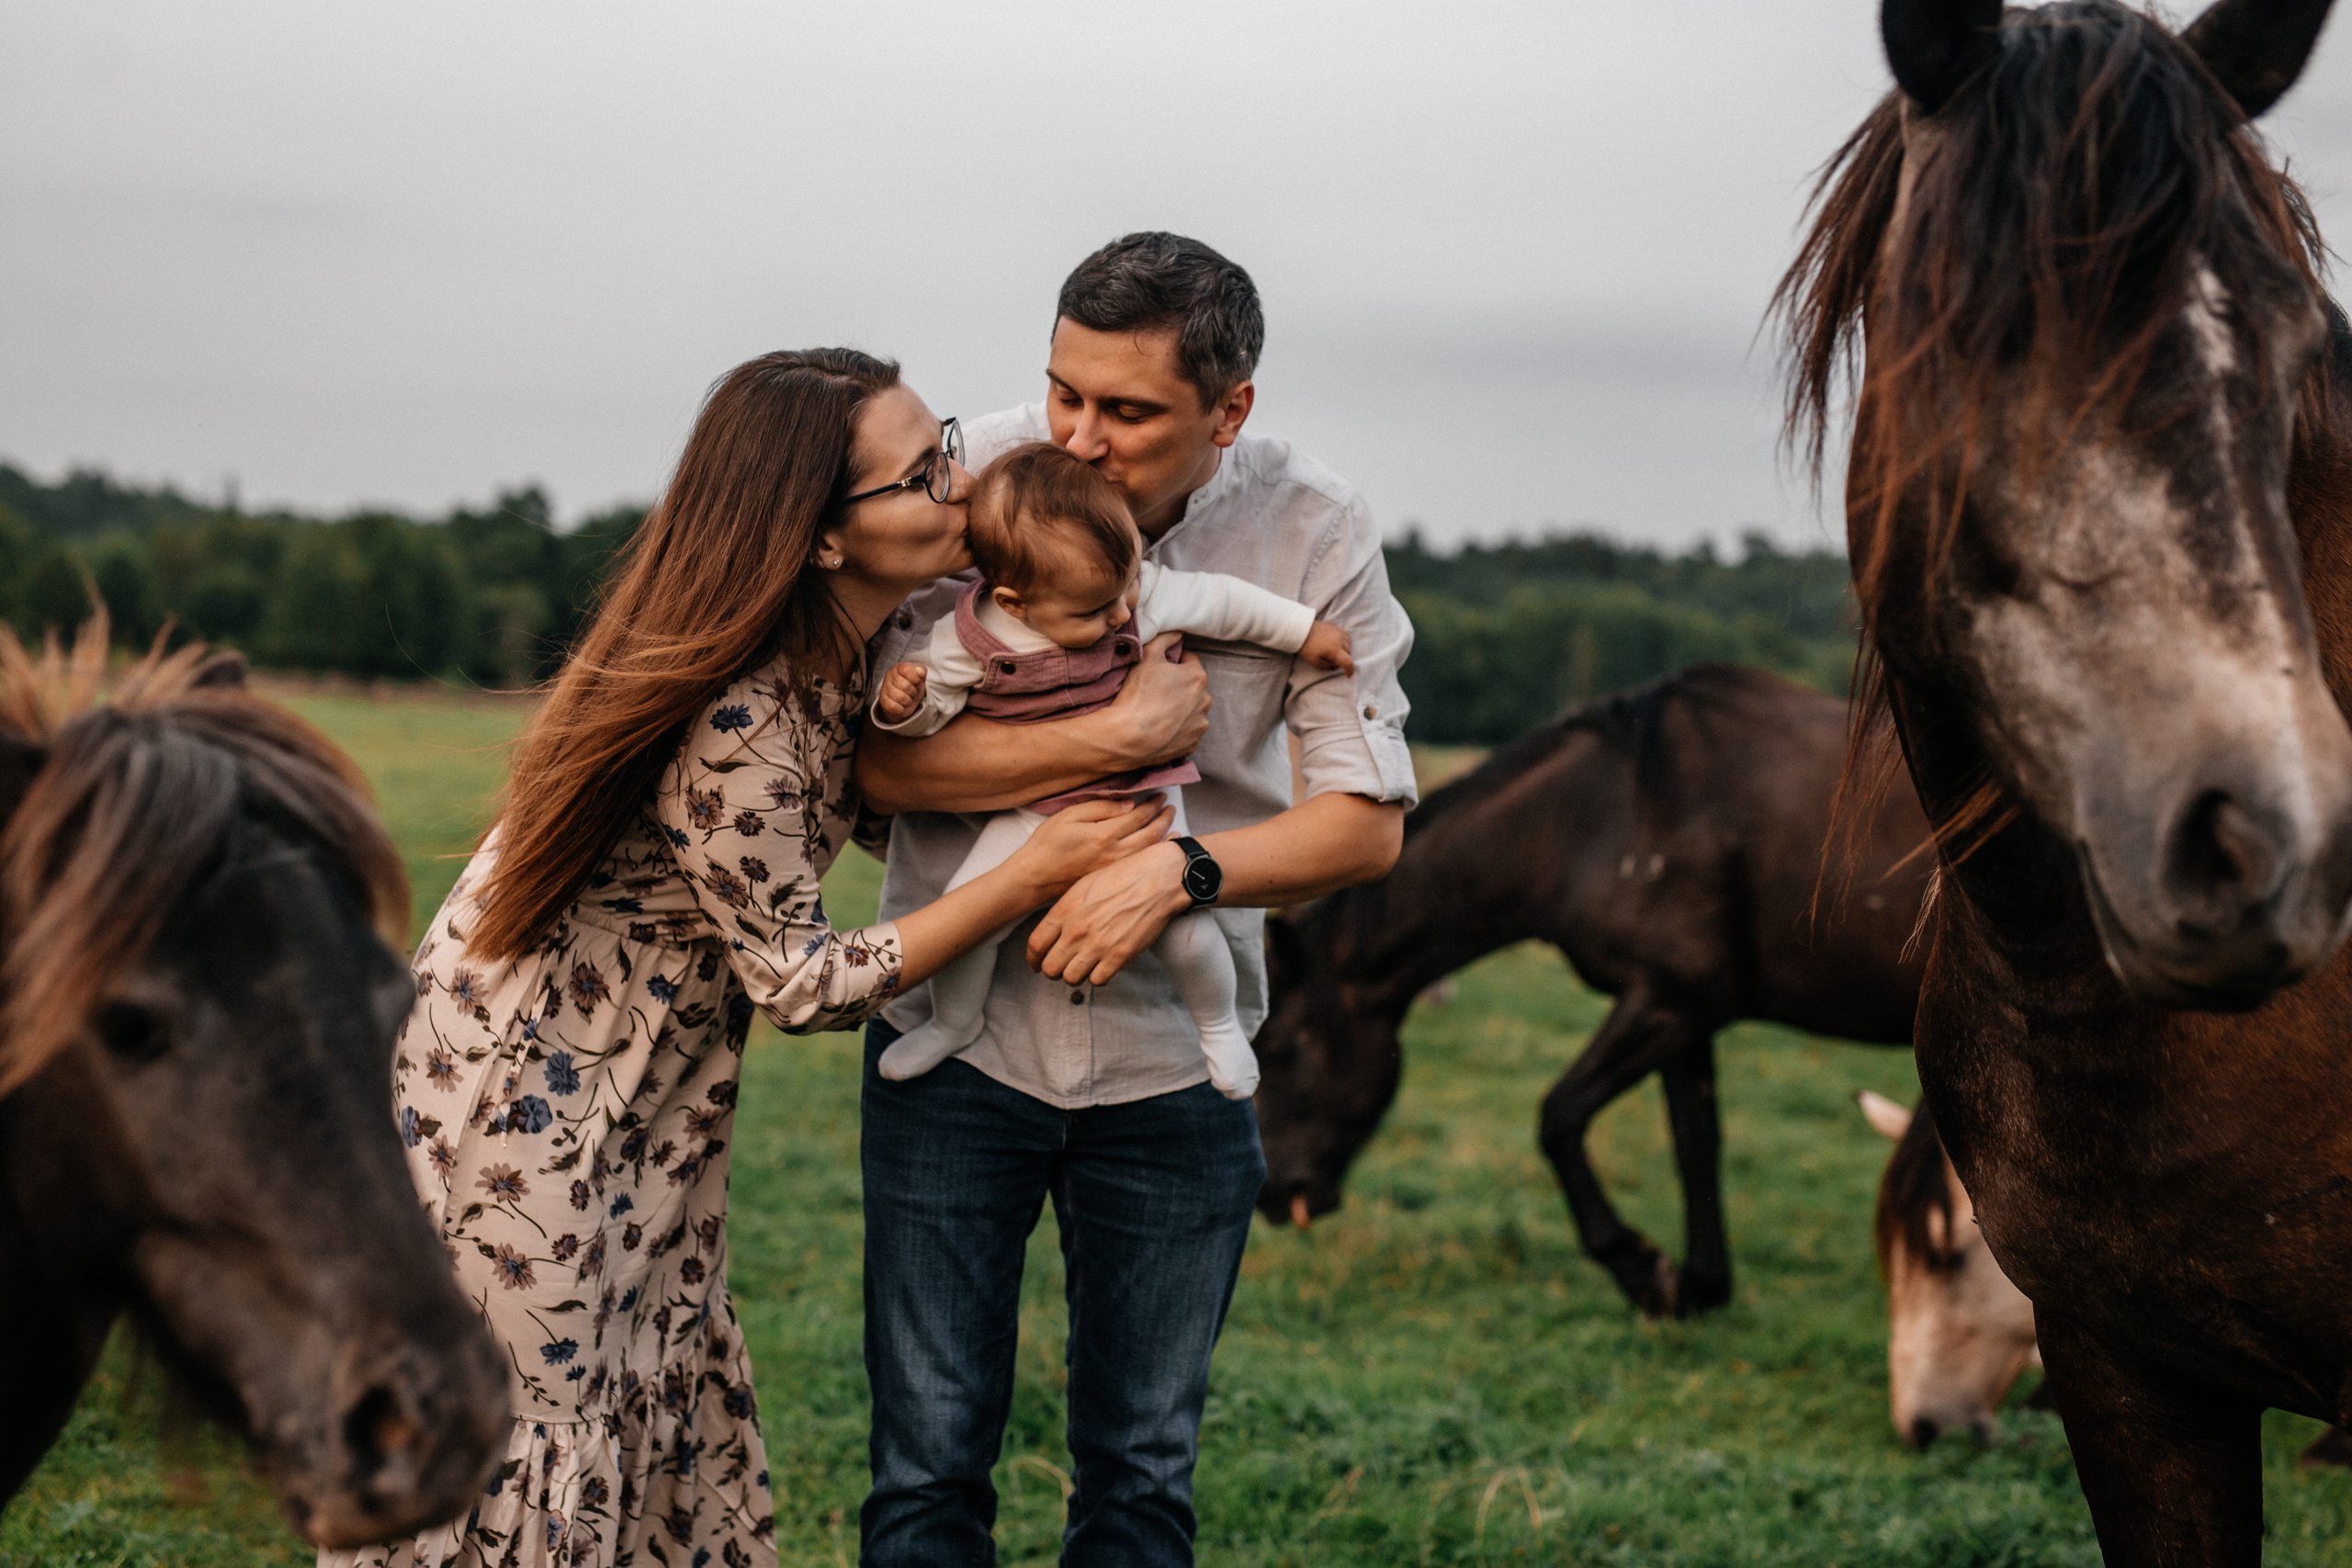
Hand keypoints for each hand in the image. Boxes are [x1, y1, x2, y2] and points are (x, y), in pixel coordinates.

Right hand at [876, 662, 927, 722]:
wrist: (904, 703)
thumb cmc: (913, 687)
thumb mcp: (920, 679)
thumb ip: (922, 672)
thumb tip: (920, 670)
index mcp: (899, 667)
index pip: (906, 669)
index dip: (916, 678)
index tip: (918, 683)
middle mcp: (889, 675)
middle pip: (905, 685)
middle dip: (913, 692)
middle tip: (913, 693)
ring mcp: (884, 688)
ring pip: (900, 697)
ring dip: (908, 701)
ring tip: (908, 699)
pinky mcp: (883, 701)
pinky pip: (894, 707)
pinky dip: (901, 708)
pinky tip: (902, 706)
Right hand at [1004, 795, 1174, 901]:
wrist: (1035, 878)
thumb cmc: (1047, 844)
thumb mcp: (1069, 816)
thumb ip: (1100, 808)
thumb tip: (1128, 805)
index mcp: (1104, 835)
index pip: (1137, 816)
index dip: (1152, 805)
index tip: (1160, 795)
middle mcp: (1114, 854)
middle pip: (1149, 835)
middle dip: (1163, 819)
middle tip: (1170, 807)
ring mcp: (1114, 869)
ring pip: (1148, 852)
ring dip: (1164, 837)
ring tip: (1174, 826)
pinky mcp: (1111, 879)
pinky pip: (1139, 863)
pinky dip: (1153, 854)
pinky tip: (1159, 849)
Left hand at [1028, 838, 1191, 985]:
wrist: (1156, 879)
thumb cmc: (1122, 877)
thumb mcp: (1084, 886)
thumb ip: (1065, 911)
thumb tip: (1053, 932)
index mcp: (1065, 910)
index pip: (1036, 945)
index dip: (1033, 959)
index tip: (1036, 963)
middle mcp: (1077, 929)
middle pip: (1050, 967)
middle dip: (1054, 970)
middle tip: (1062, 967)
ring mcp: (1098, 944)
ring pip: (1071, 978)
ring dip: (1076, 975)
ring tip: (1084, 967)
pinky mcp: (1119, 955)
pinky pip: (1098, 980)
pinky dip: (1098, 976)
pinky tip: (1103, 966)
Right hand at [1095, 633, 1208, 768]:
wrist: (1127, 738)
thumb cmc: (1138, 695)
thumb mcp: (1147, 655)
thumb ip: (1165, 638)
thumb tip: (1177, 633)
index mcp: (1198, 678)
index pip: (1190, 661)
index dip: (1173, 662)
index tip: (1159, 668)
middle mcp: (1205, 702)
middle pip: (1193, 687)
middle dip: (1178, 686)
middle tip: (1155, 690)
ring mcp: (1199, 725)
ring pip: (1192, 711)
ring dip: (1180, 709)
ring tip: (1157, 711)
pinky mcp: (1192, 745)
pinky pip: (1186, 732)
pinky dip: (1177, 729)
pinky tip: (1160, 728)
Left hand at [1299, 621, 1354, 674]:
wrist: (1302, 631)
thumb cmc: (1307, 647)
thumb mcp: (1315, 662)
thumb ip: (1328, 665)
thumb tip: (1336, 664)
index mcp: (1334, 650)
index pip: (1348, 662)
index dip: (1350, 670)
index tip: (1347, 675)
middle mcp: (1340, 640)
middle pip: (1348, 654)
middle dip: (1343, 660)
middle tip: (1332, 662)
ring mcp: (1339, 632)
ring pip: (1349, 645)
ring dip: (1345, 652)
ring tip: (1334, 653)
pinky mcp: (1337, 628)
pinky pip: (1347, 637)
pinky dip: (1345, 643)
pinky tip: (1338, 645)